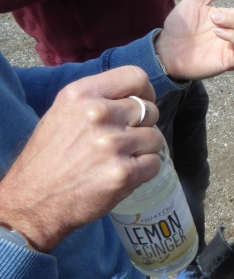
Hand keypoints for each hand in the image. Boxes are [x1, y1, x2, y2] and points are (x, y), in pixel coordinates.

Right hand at [0, 68, 162, 251]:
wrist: (32, 201)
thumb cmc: (49, 157)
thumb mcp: (64, 113)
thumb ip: (98, 100)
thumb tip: (137, 96)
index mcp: (81, 94)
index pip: (136, 77)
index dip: (145, 92)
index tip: (141, 104)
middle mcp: (98, 114)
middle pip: (150, 110)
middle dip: (142, 126)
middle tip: (123, 141)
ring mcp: (113, 144)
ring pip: (156, 137)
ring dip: (144, 150)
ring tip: (120, 158)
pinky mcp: (124, 172)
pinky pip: (155, 163)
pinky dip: (145, 170)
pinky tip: (124, 174)